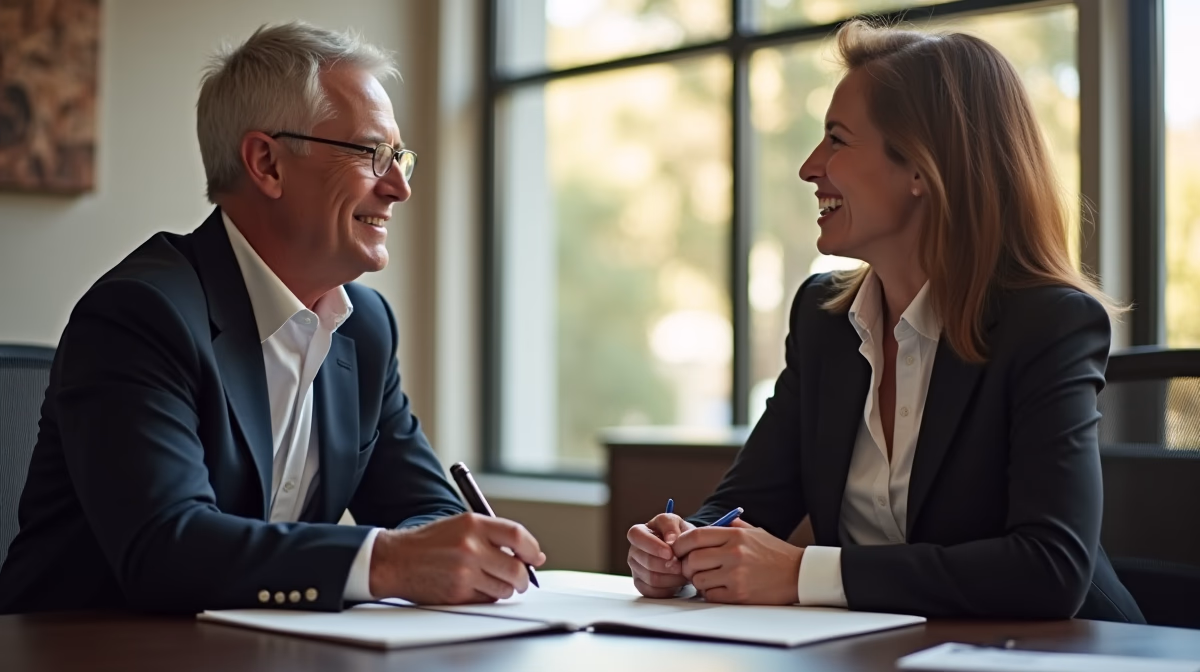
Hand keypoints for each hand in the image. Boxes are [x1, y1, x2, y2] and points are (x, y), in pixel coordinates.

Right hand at [368, 513, 545, 603]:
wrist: (396, 560)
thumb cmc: (431, 542)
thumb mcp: (462, 524)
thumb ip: (495, 534)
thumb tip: (532, 554)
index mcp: (473, 524)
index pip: (518, 536)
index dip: (532, 549)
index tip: (535, 558)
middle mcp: (470, 547)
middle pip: (517, 568)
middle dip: (523, 577)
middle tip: (521, 579)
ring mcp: (464, 572)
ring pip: (504, 588)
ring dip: (504, 588)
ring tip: (490, 580)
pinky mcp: (457, 593)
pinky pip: (487, 600)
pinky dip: (486, 597)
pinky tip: (474, 587)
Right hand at [627, 513, 695, 597]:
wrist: (683, 552)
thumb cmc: (677, 535)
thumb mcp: (677, 523)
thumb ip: (671, 526)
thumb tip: (670, 540)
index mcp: (639, 532)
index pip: (636, 536)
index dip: (652, 546)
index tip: (670, 552)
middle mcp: (634, 551)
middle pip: (646, 561)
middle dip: (666, 565)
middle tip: (681, 565)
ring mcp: (636, 569)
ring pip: (651, 578)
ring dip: (670, 577)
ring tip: (683, 572)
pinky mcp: (641, 585)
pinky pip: (652, 591)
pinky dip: (668, 588)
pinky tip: (676, 581)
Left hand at [673, 519, 802, 604]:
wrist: (799, 574)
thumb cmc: (776, 553)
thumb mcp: (755, 532)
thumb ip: (734, 526)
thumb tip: (719, 520)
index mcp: (735, 535)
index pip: (694, 536)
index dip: (680, 544)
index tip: (677, 550)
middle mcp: (733, 553)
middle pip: (692, 559)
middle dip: (687, 565)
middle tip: (692, 568)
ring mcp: (736, 575)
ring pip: (698, 579)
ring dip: (698, 581)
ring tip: (709, 578)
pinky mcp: (739, 594)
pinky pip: (710, 595)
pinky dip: (710, 593)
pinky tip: (719, 589)